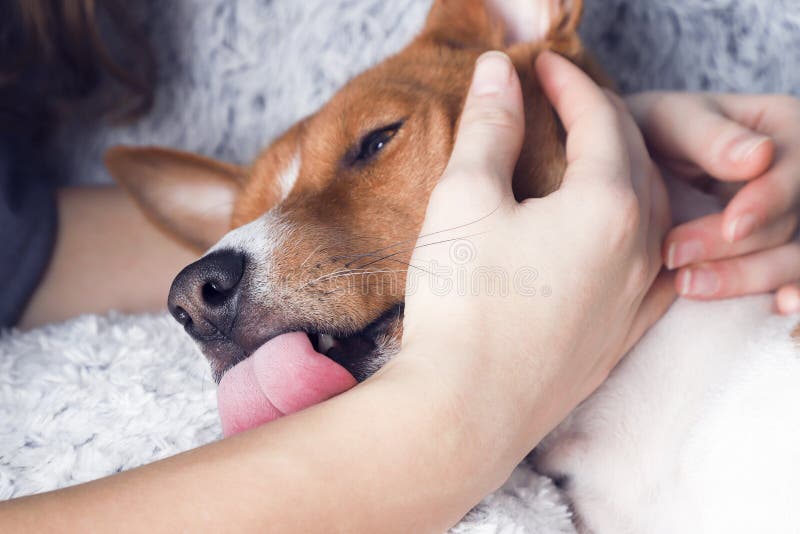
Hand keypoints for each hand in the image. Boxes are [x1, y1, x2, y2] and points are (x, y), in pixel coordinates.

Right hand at [398, 51, 673, 468]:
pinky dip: (635, 230)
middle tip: (561, 102)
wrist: (463, 412)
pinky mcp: (621, 338)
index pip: (601, 120)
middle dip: (600, 120)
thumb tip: (497, 72)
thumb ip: (489, 128)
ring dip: (624, 172)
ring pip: (651, 212)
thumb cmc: (462, 304)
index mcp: (607, 207)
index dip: (569, 84)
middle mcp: (639, 251)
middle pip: (635, 160)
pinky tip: (618, 236)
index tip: (541, 66)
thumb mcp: (465, 199)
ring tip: (588, 158)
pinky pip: (650, 266)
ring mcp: (636, 300)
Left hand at [626, 92, 799, 313]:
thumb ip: (709, 137)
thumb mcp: (670, 121)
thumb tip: (759, 156)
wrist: (628, 162)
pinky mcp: (767, 251)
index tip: (732, 227)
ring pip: (790, 257)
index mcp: (782, 127)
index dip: (768, 200)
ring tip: (687, 285)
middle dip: (735, 247)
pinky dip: (789, 294)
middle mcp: (792, 174)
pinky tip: (777, 309)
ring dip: (746, 277)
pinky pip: (789, 277)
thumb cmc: (650, 130)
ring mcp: (784, 216)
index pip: (793, 167)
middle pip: (790, 220)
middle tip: (674, 257)